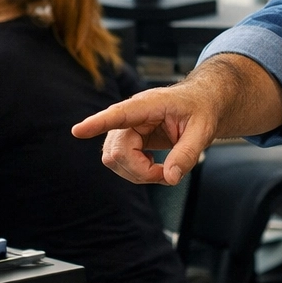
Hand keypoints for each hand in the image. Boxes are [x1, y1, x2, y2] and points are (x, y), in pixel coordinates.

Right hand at [71, 83, 221, 185]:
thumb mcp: (203, 131)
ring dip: (137, 173)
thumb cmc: (201, 109)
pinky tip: (154, 165)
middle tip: (168, 174)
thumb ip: (187, 154)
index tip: (78, 131)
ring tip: (164, 169)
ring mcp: (126, 128)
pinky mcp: (127, 139)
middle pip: (117, 151)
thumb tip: (170, 178)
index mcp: (149, 104)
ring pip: (114, 160)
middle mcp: (131, 115)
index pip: (119, 114)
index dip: (98, 123)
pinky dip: (137, 172)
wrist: (200, 104)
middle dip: (140, 171)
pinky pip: (119, 162)